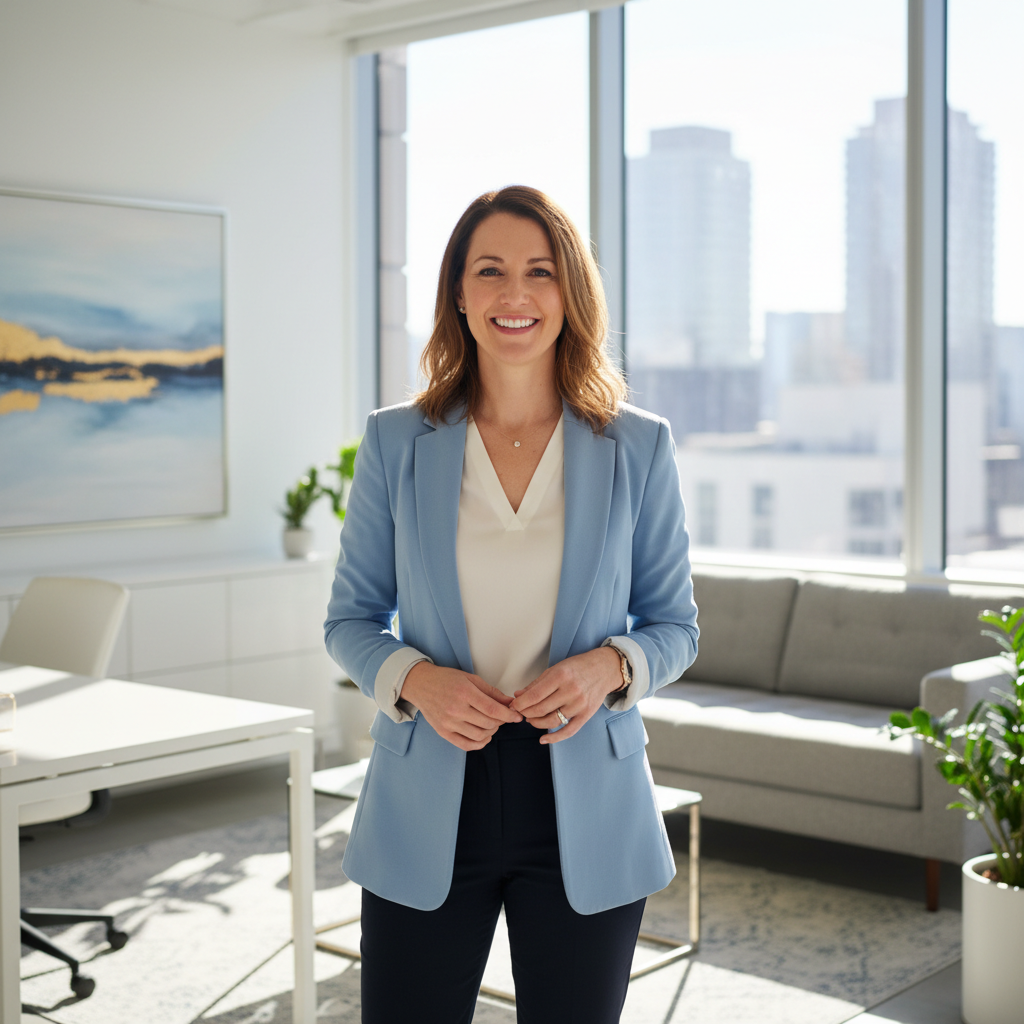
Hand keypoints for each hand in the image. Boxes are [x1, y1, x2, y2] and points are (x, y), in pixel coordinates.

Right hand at [401, 662, 522, 750]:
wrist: (421, 684)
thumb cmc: (446, 679)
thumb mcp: (471, 679)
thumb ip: (491, 692)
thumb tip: (510, 702)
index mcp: (465, 693)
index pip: (493, 709)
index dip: (508, 715)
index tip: (517, 716)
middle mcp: (456, 709)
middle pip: (488, 723)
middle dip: (501, 721)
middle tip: (503, 716)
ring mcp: (449, 722)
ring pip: (479, 735)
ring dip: (491, 732)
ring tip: (492, 724)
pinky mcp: (443, 732)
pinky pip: (466, 745)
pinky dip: (479, 744)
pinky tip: (484, 737)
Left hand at [510, 647, 622, 744]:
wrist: (604, 669)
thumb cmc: (578, 667)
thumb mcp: (556, 668)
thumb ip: (537, 683)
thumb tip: (518, 695)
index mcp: (561, 676)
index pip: (534, 695)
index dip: (520, 704)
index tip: (514, 706)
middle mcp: (571, 690)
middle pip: (541, 709)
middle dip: (526, 713)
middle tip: (520, 713)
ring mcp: (579, 704)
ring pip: (552, 721)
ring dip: (536, 723)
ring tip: (531, 720)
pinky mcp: (586, 714)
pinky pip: (568, 731)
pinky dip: (554, 738)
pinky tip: (543, 739)